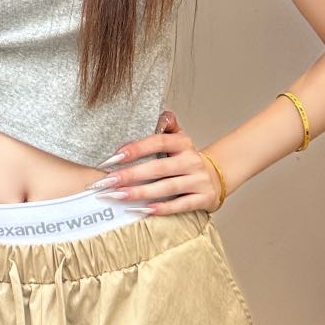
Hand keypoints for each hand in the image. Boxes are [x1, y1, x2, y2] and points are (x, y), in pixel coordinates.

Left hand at [90, 109, 225, 214]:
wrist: (215, 177)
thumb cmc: (186, 159)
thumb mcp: (179, 139)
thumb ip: (167, 126)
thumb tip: (163, 114)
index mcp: (183, 143)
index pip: (159, 141)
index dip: (137, 148)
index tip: (115, 156)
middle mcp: (192, 161)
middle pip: (159, 167)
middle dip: (132, 175)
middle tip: (109, 181)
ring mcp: (198, 180)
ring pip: (168, 187)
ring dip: (141, 192)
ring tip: (119, 196)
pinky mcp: (203, 199)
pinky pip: (181, 204)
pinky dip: (163, 208)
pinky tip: (145, 209)